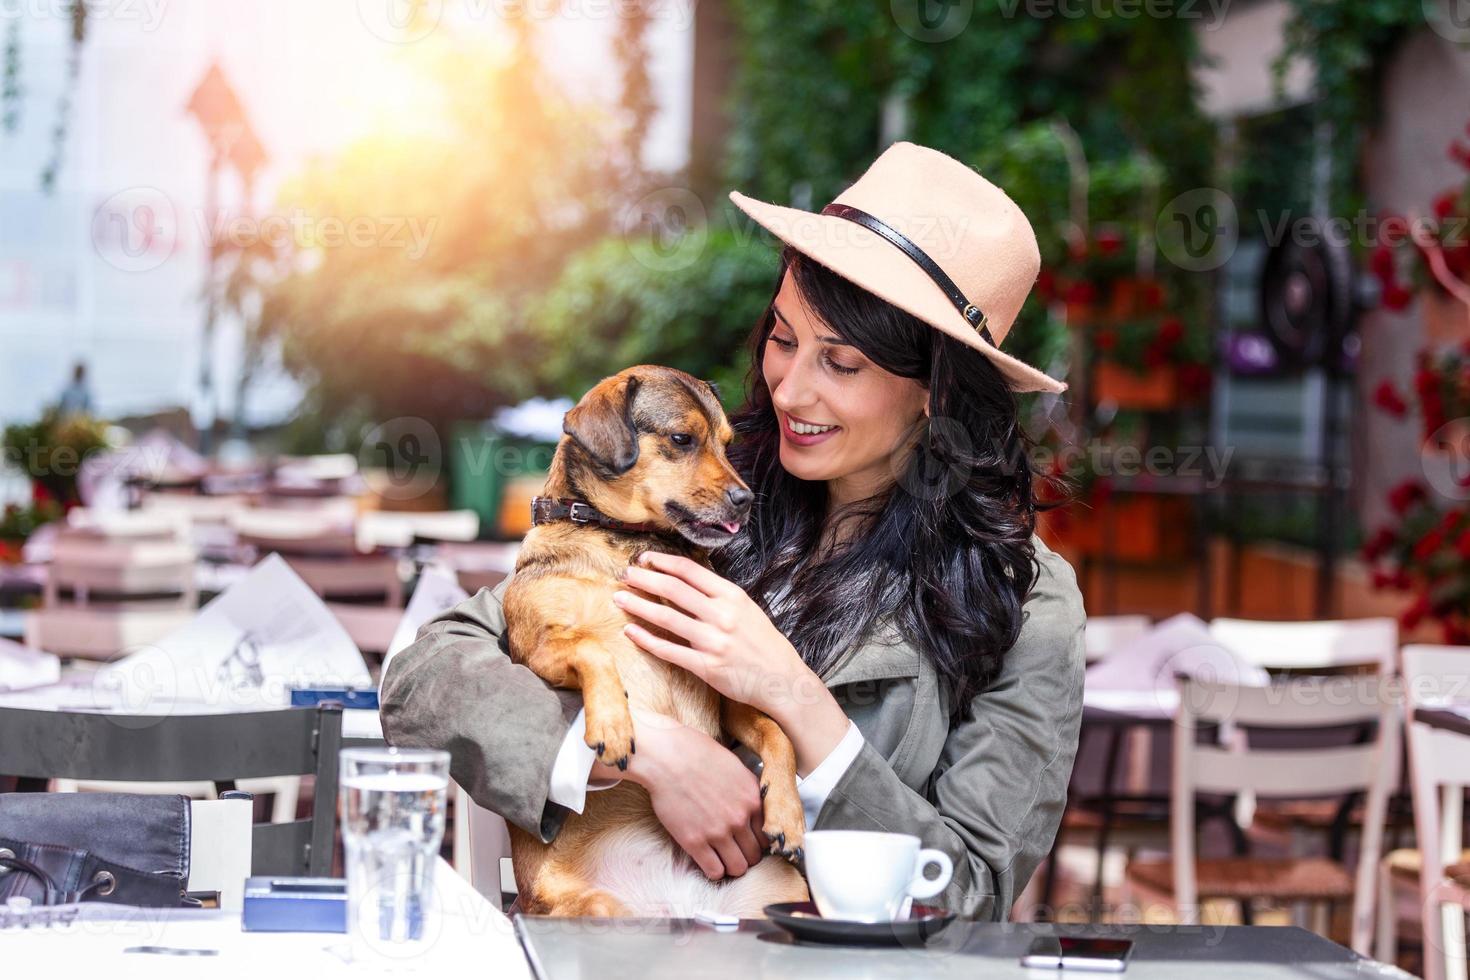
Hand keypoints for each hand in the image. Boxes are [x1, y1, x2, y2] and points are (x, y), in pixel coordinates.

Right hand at [594, 710, 766, 880]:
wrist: (667, 756)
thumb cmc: (697, 753)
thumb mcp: (735, 767)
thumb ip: (748, 790)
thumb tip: (753, 806)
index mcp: (753, 799)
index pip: (767, 836)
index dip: (756, 841)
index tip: (747, 840)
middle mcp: (740, 818)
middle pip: (755, 855)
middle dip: (745, 855)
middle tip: (734, 850)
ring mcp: (718, 832)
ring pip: (738, 868)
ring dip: (731, 865)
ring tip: (721, 858)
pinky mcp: (695, 842)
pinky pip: (715, 871)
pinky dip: (714, 870)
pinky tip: (708, 860)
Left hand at [612, 552, 815, 717]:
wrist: (783, 680)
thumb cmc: (764, 643)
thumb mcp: (747, 609)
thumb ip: (719, 596)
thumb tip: (686, 581)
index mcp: (732, 596)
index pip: (689, 570)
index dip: (663, 562)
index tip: (644, 558)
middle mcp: (722, 615)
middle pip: (673, 589)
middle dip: (644, 579)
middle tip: (625, 574)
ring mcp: (713, 641)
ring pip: (666, 617)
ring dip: (638, 605)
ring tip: (619, 598)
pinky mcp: (706, 666)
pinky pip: (669, 650)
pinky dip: (647, 639)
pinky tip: (631, 632)